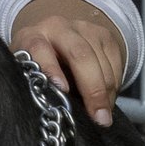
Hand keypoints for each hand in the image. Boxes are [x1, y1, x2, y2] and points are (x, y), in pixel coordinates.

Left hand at [12, 0, 126, 126]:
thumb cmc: (35, 62)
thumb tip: (57, 112)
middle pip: (80, 55)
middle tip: (99, 118)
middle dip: (93, 90)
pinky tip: (108, 100)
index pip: (38, 49)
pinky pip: (116, 64)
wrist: (51, 36)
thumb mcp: (28, 72)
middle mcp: (57, 28)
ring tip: (104, 115)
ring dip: (107, 94)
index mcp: (30, 37)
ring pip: (102, 63)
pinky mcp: (105, 35)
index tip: (63, 91)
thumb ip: (38, 85)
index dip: (50, 70)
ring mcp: (83, 29)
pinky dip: (115, 86)